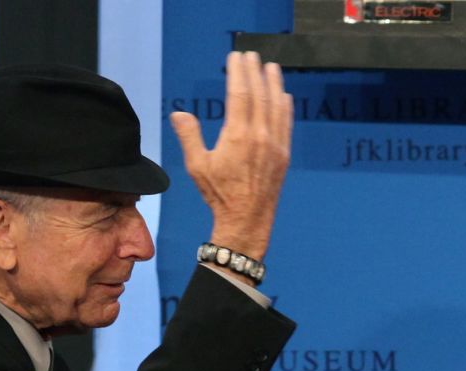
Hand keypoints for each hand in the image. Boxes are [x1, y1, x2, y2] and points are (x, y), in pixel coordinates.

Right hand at [170, 51, 292, 261]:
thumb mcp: (198, 166)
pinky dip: (285, 107)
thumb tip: (178, 113)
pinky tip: (284, 95)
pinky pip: (286, 124)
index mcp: (237, 136)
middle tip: (252, 55)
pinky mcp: (283, 155)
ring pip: (276, 106)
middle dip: (256, 72)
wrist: (246, 219)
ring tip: (272, 67)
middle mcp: (259, 136)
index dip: (238, 72)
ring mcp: (275, 145)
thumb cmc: (219, 194)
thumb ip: (189, 136)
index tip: (236, 57)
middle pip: (259, 95)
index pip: (239, 94)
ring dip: (274, 84)